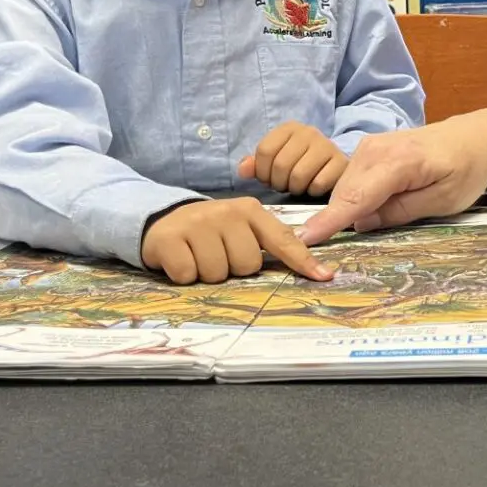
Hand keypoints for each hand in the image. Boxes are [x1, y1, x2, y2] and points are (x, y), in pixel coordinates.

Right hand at [140, 197, 334, 284]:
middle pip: (247, 265)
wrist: (163, 220)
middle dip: (233, 268)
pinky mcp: (169, 238)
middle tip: (218, 254)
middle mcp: (227, 212)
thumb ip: (269, 242)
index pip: (281, 239)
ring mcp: (197, 223)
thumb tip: (312, 267)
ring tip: (199, 256)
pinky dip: (183, 275)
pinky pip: (187, 275)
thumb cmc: (212, 231)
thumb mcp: (242, 228)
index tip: (324, 276)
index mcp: (250, 210)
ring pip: (217, 273)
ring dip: (207, 274)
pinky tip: (181, 259)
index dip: (302, 260)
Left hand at [239, 122, 347, 197]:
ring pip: (298, 175)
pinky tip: (314, 187)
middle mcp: (309, 132)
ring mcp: (327, 145)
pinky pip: (318, 184)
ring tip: (298, 186)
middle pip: (280, 164)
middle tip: (284, 185)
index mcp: (289, 128)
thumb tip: (243, 170)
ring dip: (295, 188)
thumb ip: (256, 165)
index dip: (262, 172)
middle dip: (278, 183)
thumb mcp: (275, 161)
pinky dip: (312, 191)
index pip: (264, 150)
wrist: (333, 167)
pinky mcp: (341, 162)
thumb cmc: (299, 164)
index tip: (268, 178)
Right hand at [294, 111, 486, 245]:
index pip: (356, 198)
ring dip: (345, 210)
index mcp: (398, 162)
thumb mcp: (443, 201)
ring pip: (344, 188)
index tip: (304, 240)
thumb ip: (401, 212)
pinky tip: (368, 210)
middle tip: (336, 249)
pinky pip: (351, 181)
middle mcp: (375, 149)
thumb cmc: (466, 171)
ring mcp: (369, 146)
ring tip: (364, 226)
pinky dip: (352, 198)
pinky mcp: (368, 149)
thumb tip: (361, 224)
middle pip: (344, 195)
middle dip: (336, 221)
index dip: (329, 222)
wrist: (474, 137)